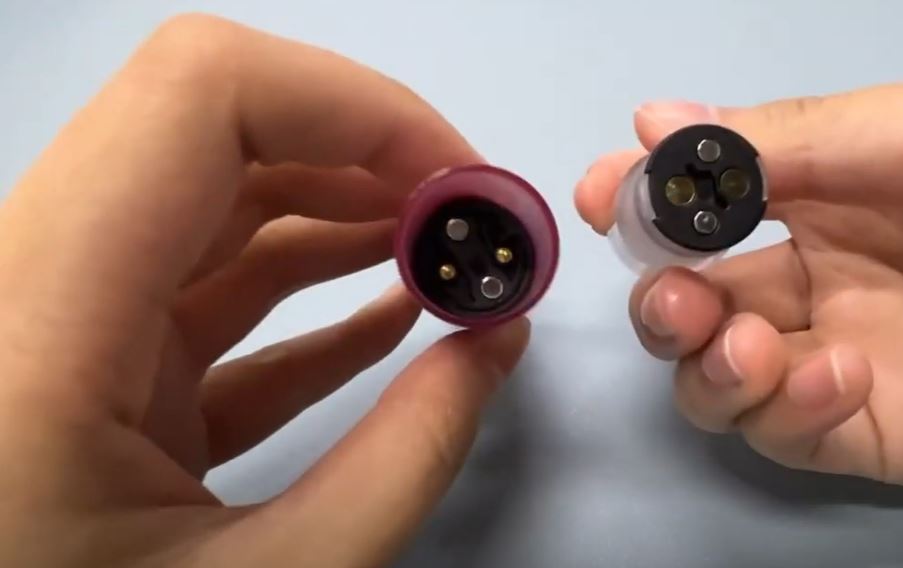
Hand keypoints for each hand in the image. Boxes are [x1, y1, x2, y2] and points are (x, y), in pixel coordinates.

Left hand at [0, 14, 527, 566]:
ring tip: (456, 265)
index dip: (359, 106)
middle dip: (370, 159)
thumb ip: (408, 458)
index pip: (200, 98)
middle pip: (214, 132)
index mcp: (37, 326)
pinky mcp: (80, 375)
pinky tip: (393, 319)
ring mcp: (51, 330)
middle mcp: (24, 291)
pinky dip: (304, 293)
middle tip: (479, 229)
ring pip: (211, 206)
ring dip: (346, 217)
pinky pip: (201, 295)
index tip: (466, 184)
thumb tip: (496, 344)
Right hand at [575, 79, 902, 496]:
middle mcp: (833, 271)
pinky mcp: (884, 436)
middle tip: (680, 296)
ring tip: (747, 346)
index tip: (602, 199)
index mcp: (844, 186)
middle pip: (699, 294)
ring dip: (704, 361)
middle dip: (665, 295)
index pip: (715, 195)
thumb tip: (659, 121)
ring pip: (721, 373)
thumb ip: (803, 140)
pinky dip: (781, 413)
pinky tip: (836, 379)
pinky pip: (789, 435)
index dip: (648, 198)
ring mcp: (852, 356)